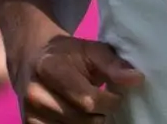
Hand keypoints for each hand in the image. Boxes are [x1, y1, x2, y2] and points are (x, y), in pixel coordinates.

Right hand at [15, 33, 142, 121]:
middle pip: (82, 119)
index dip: (110, 102)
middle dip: (100, 114)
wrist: (32, 57)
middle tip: (101, 103)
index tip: (114, 95)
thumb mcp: (90, 50)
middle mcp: (35, 92)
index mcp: (49, 68)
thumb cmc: (66, 54)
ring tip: (88, 109)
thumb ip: (112, 63)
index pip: (88, 101)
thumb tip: (136, 79)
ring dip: (88, 123)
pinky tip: (78, 116)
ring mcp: (30, 111)